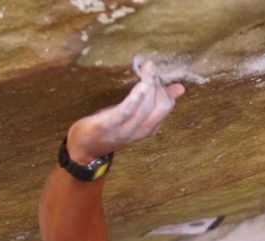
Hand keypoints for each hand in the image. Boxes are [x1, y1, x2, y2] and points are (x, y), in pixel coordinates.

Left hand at [66, 60, 184, 161]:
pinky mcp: (108, 125)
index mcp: (149, 127)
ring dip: (149, 84)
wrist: (85, 149)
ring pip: (145, 106)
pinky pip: (126, 111)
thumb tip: (180, 88)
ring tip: (148, 67)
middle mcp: (141, 130)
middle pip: (160, 106)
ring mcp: (125, 129)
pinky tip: (140, 84)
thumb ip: (154, 103)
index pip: (166, 106)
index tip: (155, 73)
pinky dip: (136, 97)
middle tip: (150, 66)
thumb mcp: (134, 116)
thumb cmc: (109, 128)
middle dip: (158, 84)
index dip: (165, 88)